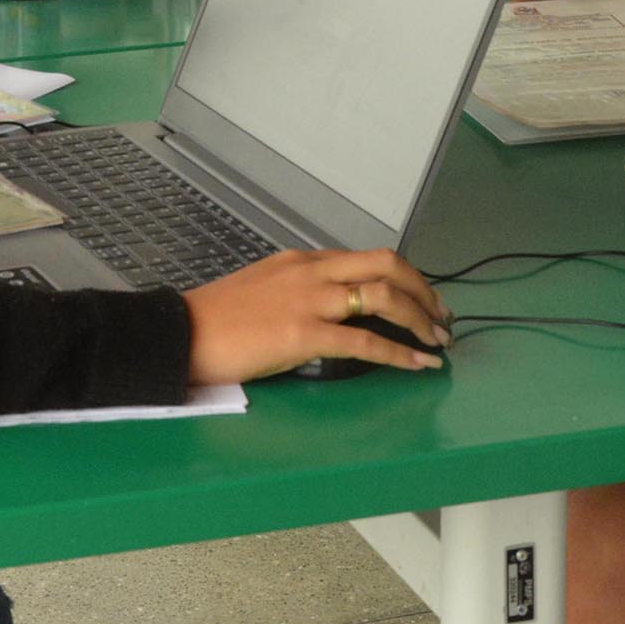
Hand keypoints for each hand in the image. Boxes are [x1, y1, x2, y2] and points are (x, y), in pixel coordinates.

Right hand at [183, 249, 450, 381]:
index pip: (366, 258)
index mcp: (303, 260)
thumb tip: (333, 312)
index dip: (405, 277)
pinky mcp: (303, 334)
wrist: (182, 333)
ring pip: (382, 297)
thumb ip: (301, 291)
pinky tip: (416, 365)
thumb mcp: (265, 289)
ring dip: (419, 319)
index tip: (423, 297)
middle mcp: (311, 272)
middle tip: (442, 317)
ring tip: (437, 342)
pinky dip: (399, 354)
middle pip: (386, 265)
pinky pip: (364, 342)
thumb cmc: (217, 320)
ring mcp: (308, 300)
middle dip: (423, 290)